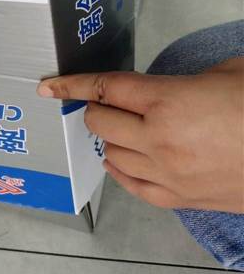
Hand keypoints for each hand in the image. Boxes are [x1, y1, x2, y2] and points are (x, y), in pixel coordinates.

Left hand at [37, 57, 243, 212]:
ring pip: (110, 154)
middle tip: (112, 103)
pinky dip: (121, 168)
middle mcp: (158, 140)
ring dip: (112, 138)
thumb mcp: (230, 73)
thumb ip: (185, 79)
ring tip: (129, 129)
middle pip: (99, 122)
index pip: (104, 88)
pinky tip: (124, 159)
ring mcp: (166, 174)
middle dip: (98, 108)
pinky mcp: (179, 200)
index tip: (47, 87)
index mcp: (168, 101)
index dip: (72, 85)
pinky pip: (131, 186)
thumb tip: (164, 88)